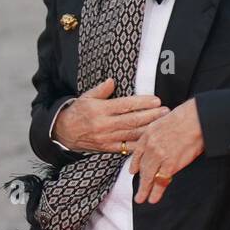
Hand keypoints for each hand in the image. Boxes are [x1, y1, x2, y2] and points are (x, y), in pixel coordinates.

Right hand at [53, 78, 167, 152]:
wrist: (63, 133)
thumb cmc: (77, 112)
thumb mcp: (85, 97)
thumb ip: (100, 90)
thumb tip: (112, 81)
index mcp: (100, 110)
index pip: (125, 105)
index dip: (142, 103)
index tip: (156, 100)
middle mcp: (104, 125)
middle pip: (132, 120)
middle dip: (151, 116)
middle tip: (166, 111)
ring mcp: (107, 138)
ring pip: (132, 134)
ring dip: (149, 129)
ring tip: (162, 124)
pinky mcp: (108, 148)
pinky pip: (126, 147)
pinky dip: (139, 145)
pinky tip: (150, 140)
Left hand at [129, 99, 204, 203]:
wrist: (196, 118)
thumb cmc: (187, 116)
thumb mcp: (165, 120)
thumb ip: (160, 132)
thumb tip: (165, 140)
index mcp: (149, 133)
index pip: (138, 152)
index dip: (135, 164)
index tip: (134, 171)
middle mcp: (151, 146)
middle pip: (143, 168)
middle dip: (140, 181)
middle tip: (138, 193)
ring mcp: (159, 156)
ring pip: (148, 176)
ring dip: (145, 190)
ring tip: (142, 199)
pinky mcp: (170, 164)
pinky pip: (160, 181)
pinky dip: (156, 192)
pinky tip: (153, 198)